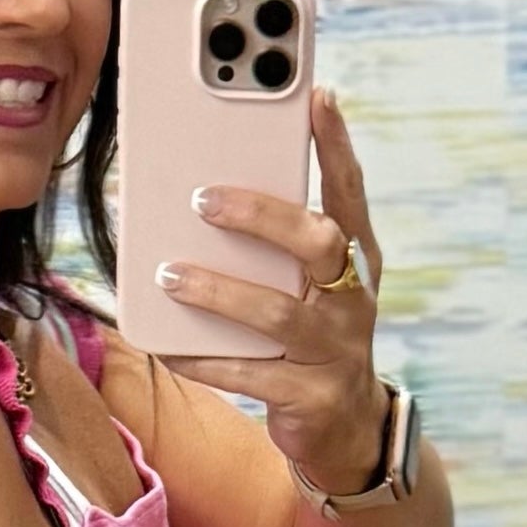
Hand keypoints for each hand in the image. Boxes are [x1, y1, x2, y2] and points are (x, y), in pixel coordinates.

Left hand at [157, 83, 388, 497]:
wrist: (346, 430)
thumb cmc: (314, 338)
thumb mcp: (311, 286)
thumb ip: (280, 245)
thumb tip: (207, 189)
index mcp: (357, 259)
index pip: (350, 192)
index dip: (337, 145)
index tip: (318, 96)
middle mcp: (354, 299)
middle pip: (319, 243)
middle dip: (262, 216)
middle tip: (204, 199)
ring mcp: (335, 350)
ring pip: (277, 312)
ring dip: (218, 291)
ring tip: (169, 275)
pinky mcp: (310, 397)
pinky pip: (250, 374)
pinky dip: (205, 358)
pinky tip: (169, 347)